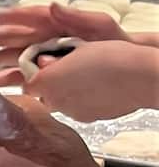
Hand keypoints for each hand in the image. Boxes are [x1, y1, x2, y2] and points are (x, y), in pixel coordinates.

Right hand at [0, 3, 150, 78]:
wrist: (124, 63)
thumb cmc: (114, 41)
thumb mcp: (100, 25)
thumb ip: (76, 15)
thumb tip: (52, 6)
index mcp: (55, 23)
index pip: (29, 17)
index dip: (10, 16)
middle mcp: (44, 39)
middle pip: (13, 38)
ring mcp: (43, 57)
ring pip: (12, 58)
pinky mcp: (45, 73)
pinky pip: (22, 77)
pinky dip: (7, 81)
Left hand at [22, 41, 158, 121]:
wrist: (138, 77)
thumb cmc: (110, 57)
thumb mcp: (76, 48)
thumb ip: (53, 58)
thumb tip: (43, 62)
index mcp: (45, 80)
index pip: (28, 82)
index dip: (37, 73)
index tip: (47, 65)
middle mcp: (53, 100)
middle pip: (42, 94)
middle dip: (51, 84)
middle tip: (68, 70)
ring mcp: (68, 112)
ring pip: (60, 102)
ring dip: (66, 92)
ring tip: (86, 78)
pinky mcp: (84, 119)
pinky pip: (76, 109)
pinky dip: (81, 101)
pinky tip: (96, 89)